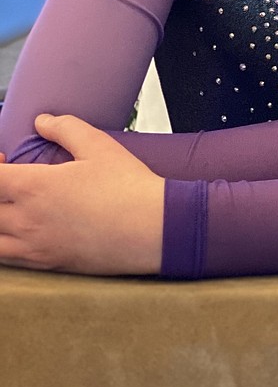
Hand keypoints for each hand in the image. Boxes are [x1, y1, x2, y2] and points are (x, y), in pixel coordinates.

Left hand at [0, 115, 163, 275]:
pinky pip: (7, 260)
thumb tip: (43, 121)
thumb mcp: (99, 146)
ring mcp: (34, 246)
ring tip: (11, 209)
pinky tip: (21, 232)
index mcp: (35, 187)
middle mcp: (26, 220)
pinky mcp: (46, 264)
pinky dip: (4, 245)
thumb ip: (65, 128)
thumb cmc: (128, 188)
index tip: (4, 159)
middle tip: (9, 181)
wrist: (153, 229)